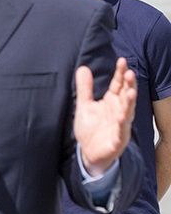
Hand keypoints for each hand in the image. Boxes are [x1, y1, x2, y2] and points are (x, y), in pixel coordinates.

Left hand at [74, 57, 136, 175]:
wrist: (88, 152)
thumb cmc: (90, 128)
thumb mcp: (85, 105)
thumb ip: (85, 88)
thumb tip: (83, 68)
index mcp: (111, 102)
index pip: (118, 85)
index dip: (120, 74)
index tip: (122, 61)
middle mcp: (118, 111)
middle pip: (125, 96)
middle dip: (128, 85)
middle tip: (129, 73)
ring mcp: (119, 126)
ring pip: (127, 112)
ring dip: (129, 103)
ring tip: (130, 92)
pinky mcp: (117, 140)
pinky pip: (120, 131)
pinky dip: (122, 124)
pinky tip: (121, 117)